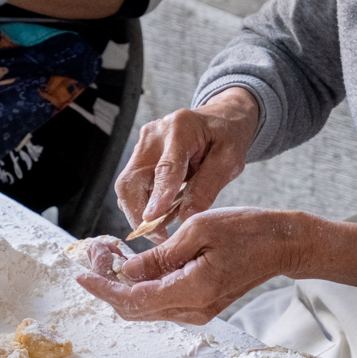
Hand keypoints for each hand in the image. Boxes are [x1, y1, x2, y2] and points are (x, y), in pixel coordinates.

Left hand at [77, 208, 356, 324]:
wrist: (284, 245)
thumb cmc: (247, 230)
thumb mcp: (198, 230)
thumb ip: (159, 255)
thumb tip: (125, 270)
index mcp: (192, 290)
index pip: (134, 299)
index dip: (103, 288)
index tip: (81, 274)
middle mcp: (192, 310)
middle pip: (134, 310)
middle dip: (108, 286)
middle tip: (95, 254)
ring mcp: (197, 312)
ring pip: (145, 308)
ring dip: (122, 286)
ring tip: (109, 255)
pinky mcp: (200, 306)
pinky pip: (160, 303)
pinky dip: (141, 286)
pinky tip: (133, 264)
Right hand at [115, 87, 258, 243]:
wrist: (219, 120)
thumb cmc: (227, 137)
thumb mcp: (229, 160)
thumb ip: (207, 187)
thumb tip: (187, 217)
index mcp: (181, 128)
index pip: (166, 167)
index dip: (158, 195)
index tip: (153, 219)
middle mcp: (154, 135)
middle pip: (131, 180)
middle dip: (138, 213)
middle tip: (159, 237)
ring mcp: (142, 146)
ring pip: (127, 188)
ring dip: (140, 213)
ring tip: (163, 231)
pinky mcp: (139, 158)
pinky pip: (134, 188)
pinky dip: (144, 206)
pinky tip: (162, 216)